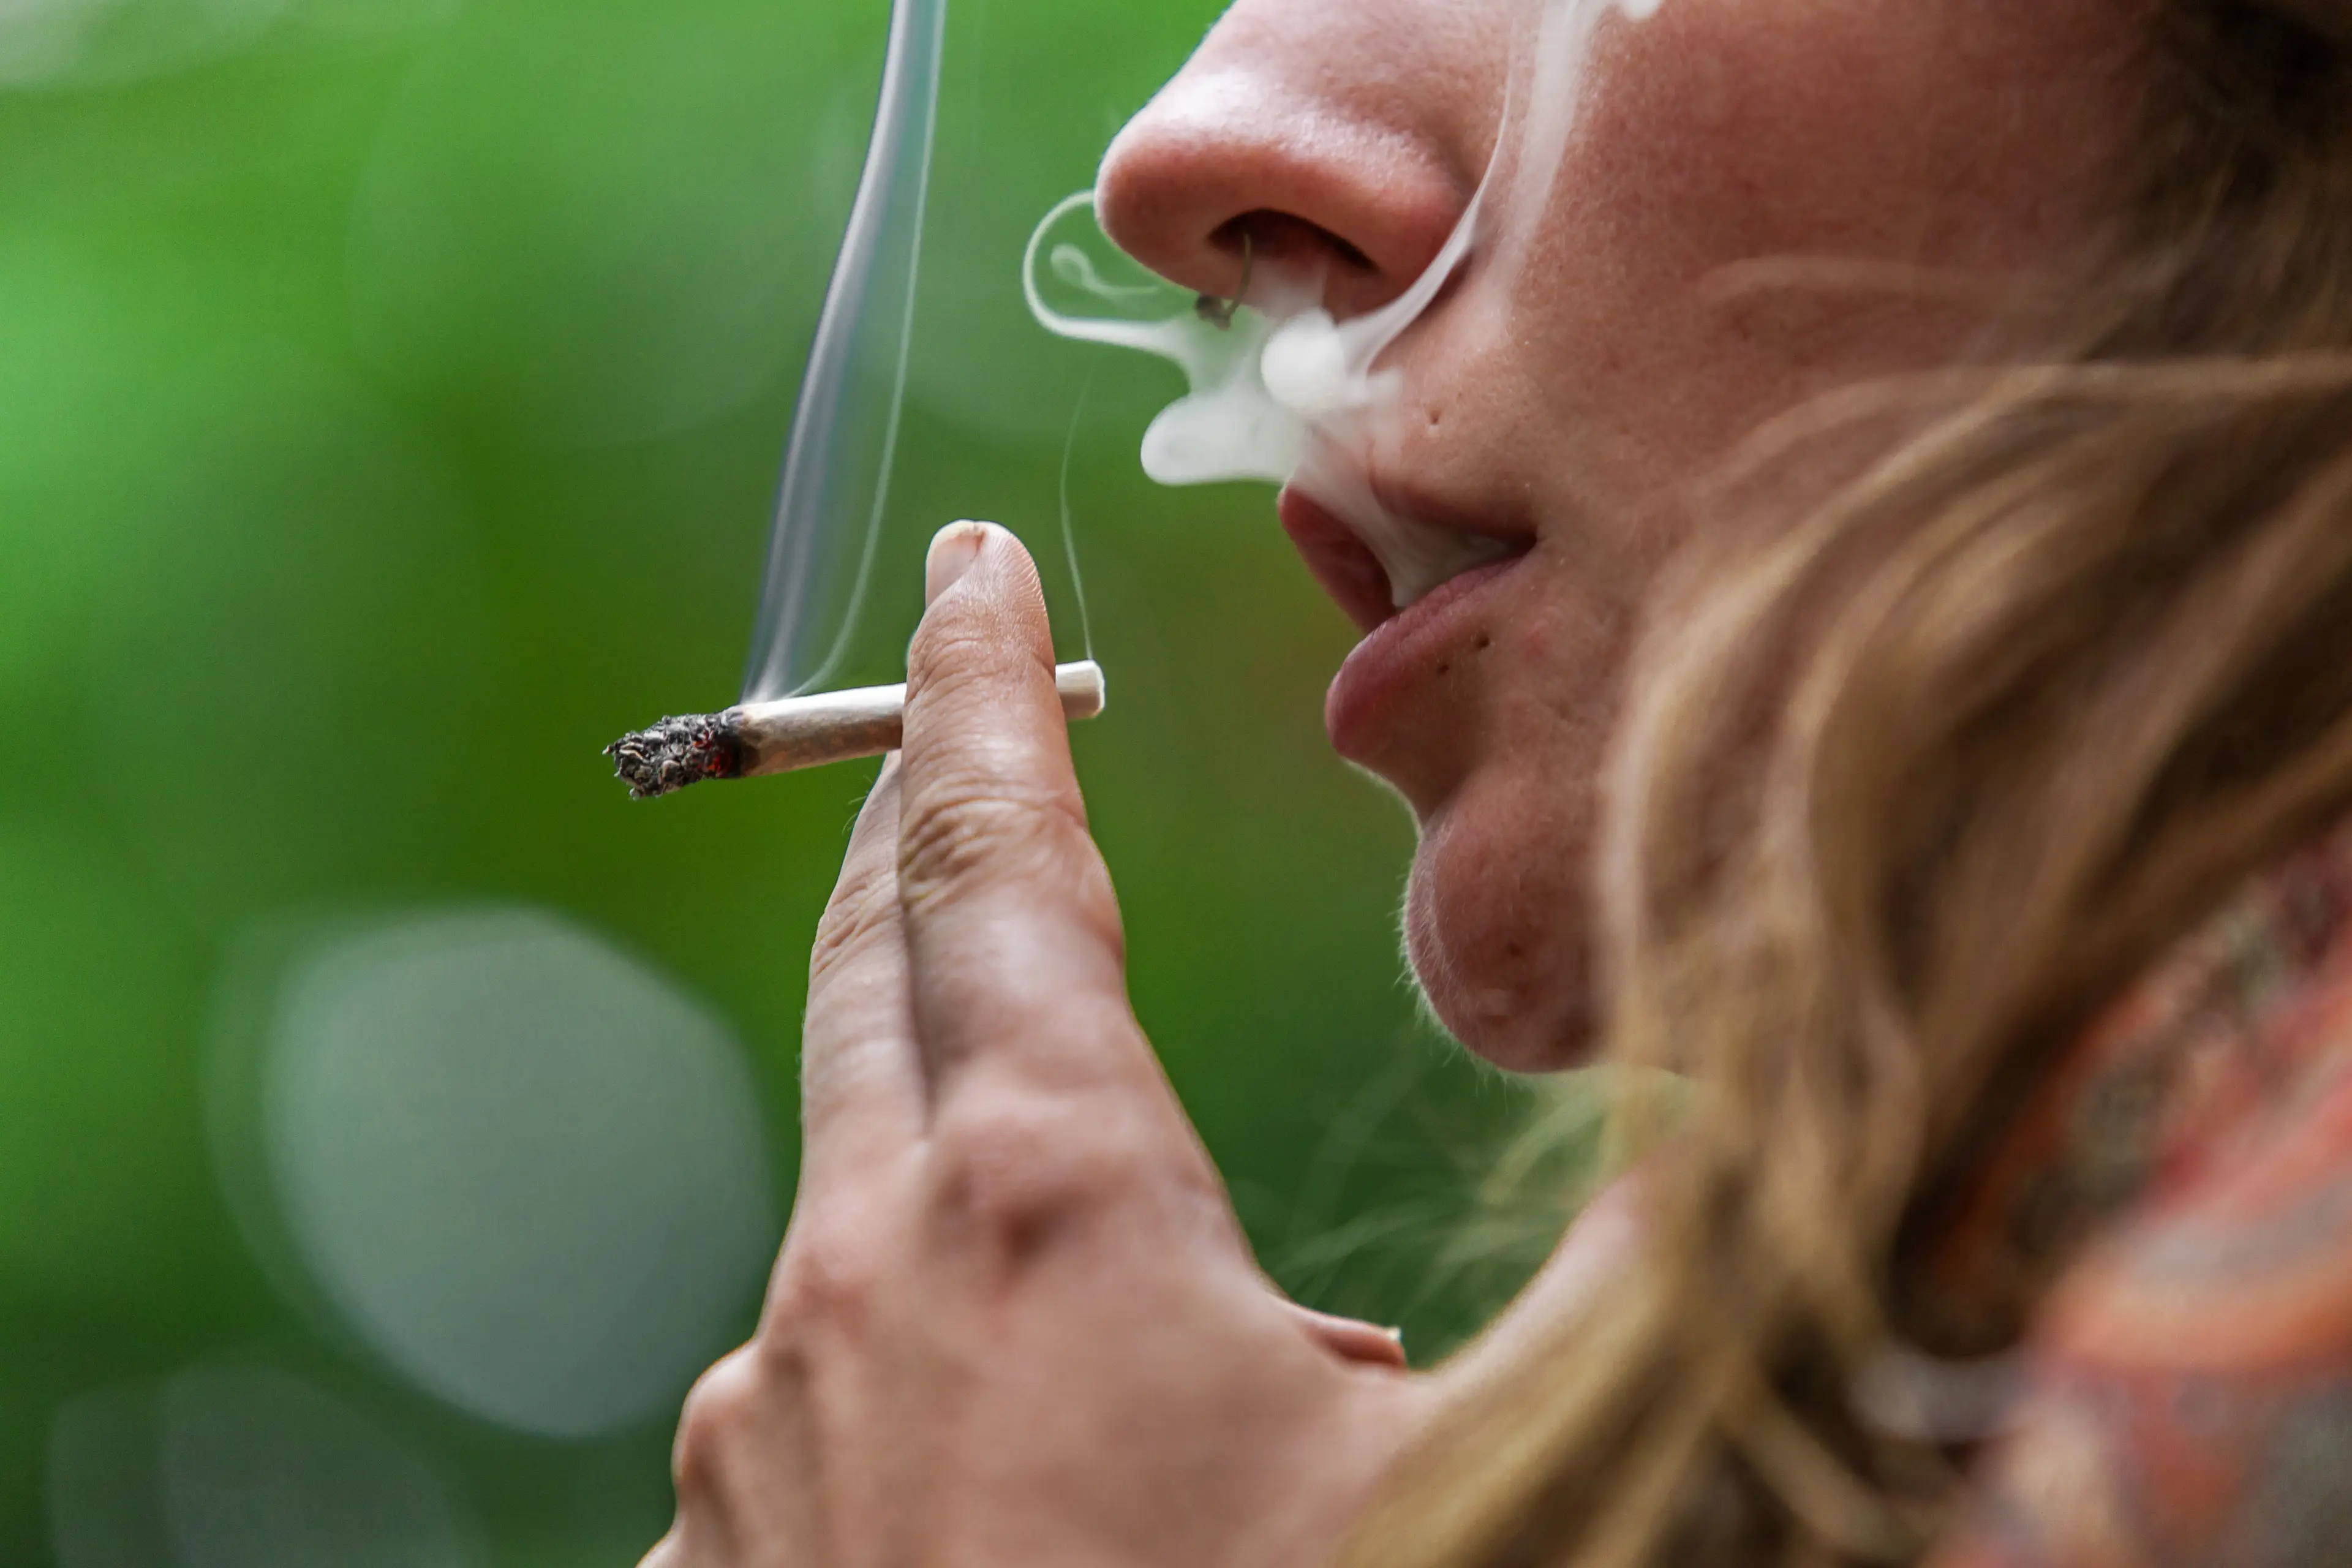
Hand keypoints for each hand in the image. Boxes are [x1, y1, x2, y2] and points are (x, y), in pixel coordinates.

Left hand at [638, 521, 1636, 1567]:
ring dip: (963, 1178)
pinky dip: (912, 1371)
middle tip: (946, 739)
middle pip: (871, 978)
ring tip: (1098, 1270)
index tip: (969, 571)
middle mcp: (859, 1284)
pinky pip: (811, 1399)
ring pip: (858, 1223)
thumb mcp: (1485, 1483)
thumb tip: (1713, 1154)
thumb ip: (1613, 1295)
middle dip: (915, 830)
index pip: (999, 862)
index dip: (988, 692)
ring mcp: (757, 1426)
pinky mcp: (710, 1560)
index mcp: (1046, 1206)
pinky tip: (1006, 1460)